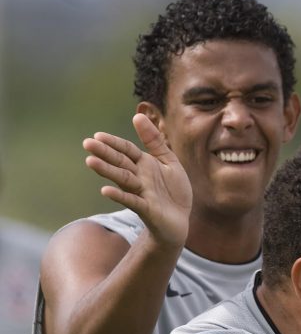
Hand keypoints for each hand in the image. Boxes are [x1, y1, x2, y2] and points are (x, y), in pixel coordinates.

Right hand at [83, 112, 191, 248]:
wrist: (180, 219)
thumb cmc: (173, 190)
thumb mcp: (168, 161)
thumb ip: (154, 140)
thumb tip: (138, 114)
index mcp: (144, 164)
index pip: (126, 150)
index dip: (114, 143)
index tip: (98, 135)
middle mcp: (139, 177)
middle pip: (120, 162)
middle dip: (105, 153)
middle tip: (87, 144)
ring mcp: (141, 193)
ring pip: (122, 179)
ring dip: (107, 171)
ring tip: (90, 162)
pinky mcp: (146, 208)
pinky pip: (131, 201)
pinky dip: (119, 195)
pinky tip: (105, 190)